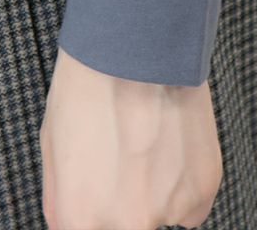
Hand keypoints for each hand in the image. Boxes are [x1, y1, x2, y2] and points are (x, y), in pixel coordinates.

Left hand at [39, 46, 221, 229]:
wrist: (136, 45)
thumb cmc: (88, 83)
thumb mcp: (53, 140)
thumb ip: (59, 196)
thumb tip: (65, 223)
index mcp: (81, 216)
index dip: (92, 208)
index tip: (100, 189)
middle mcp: (126, 224)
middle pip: (127, 226)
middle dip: (123, 202)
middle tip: (123, 160)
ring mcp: (168, 211)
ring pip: (160, 216)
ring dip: (154, 190)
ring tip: (146, 138)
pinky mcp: (203, 191)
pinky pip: (190, 205)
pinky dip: (182, 181)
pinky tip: (169, 140)